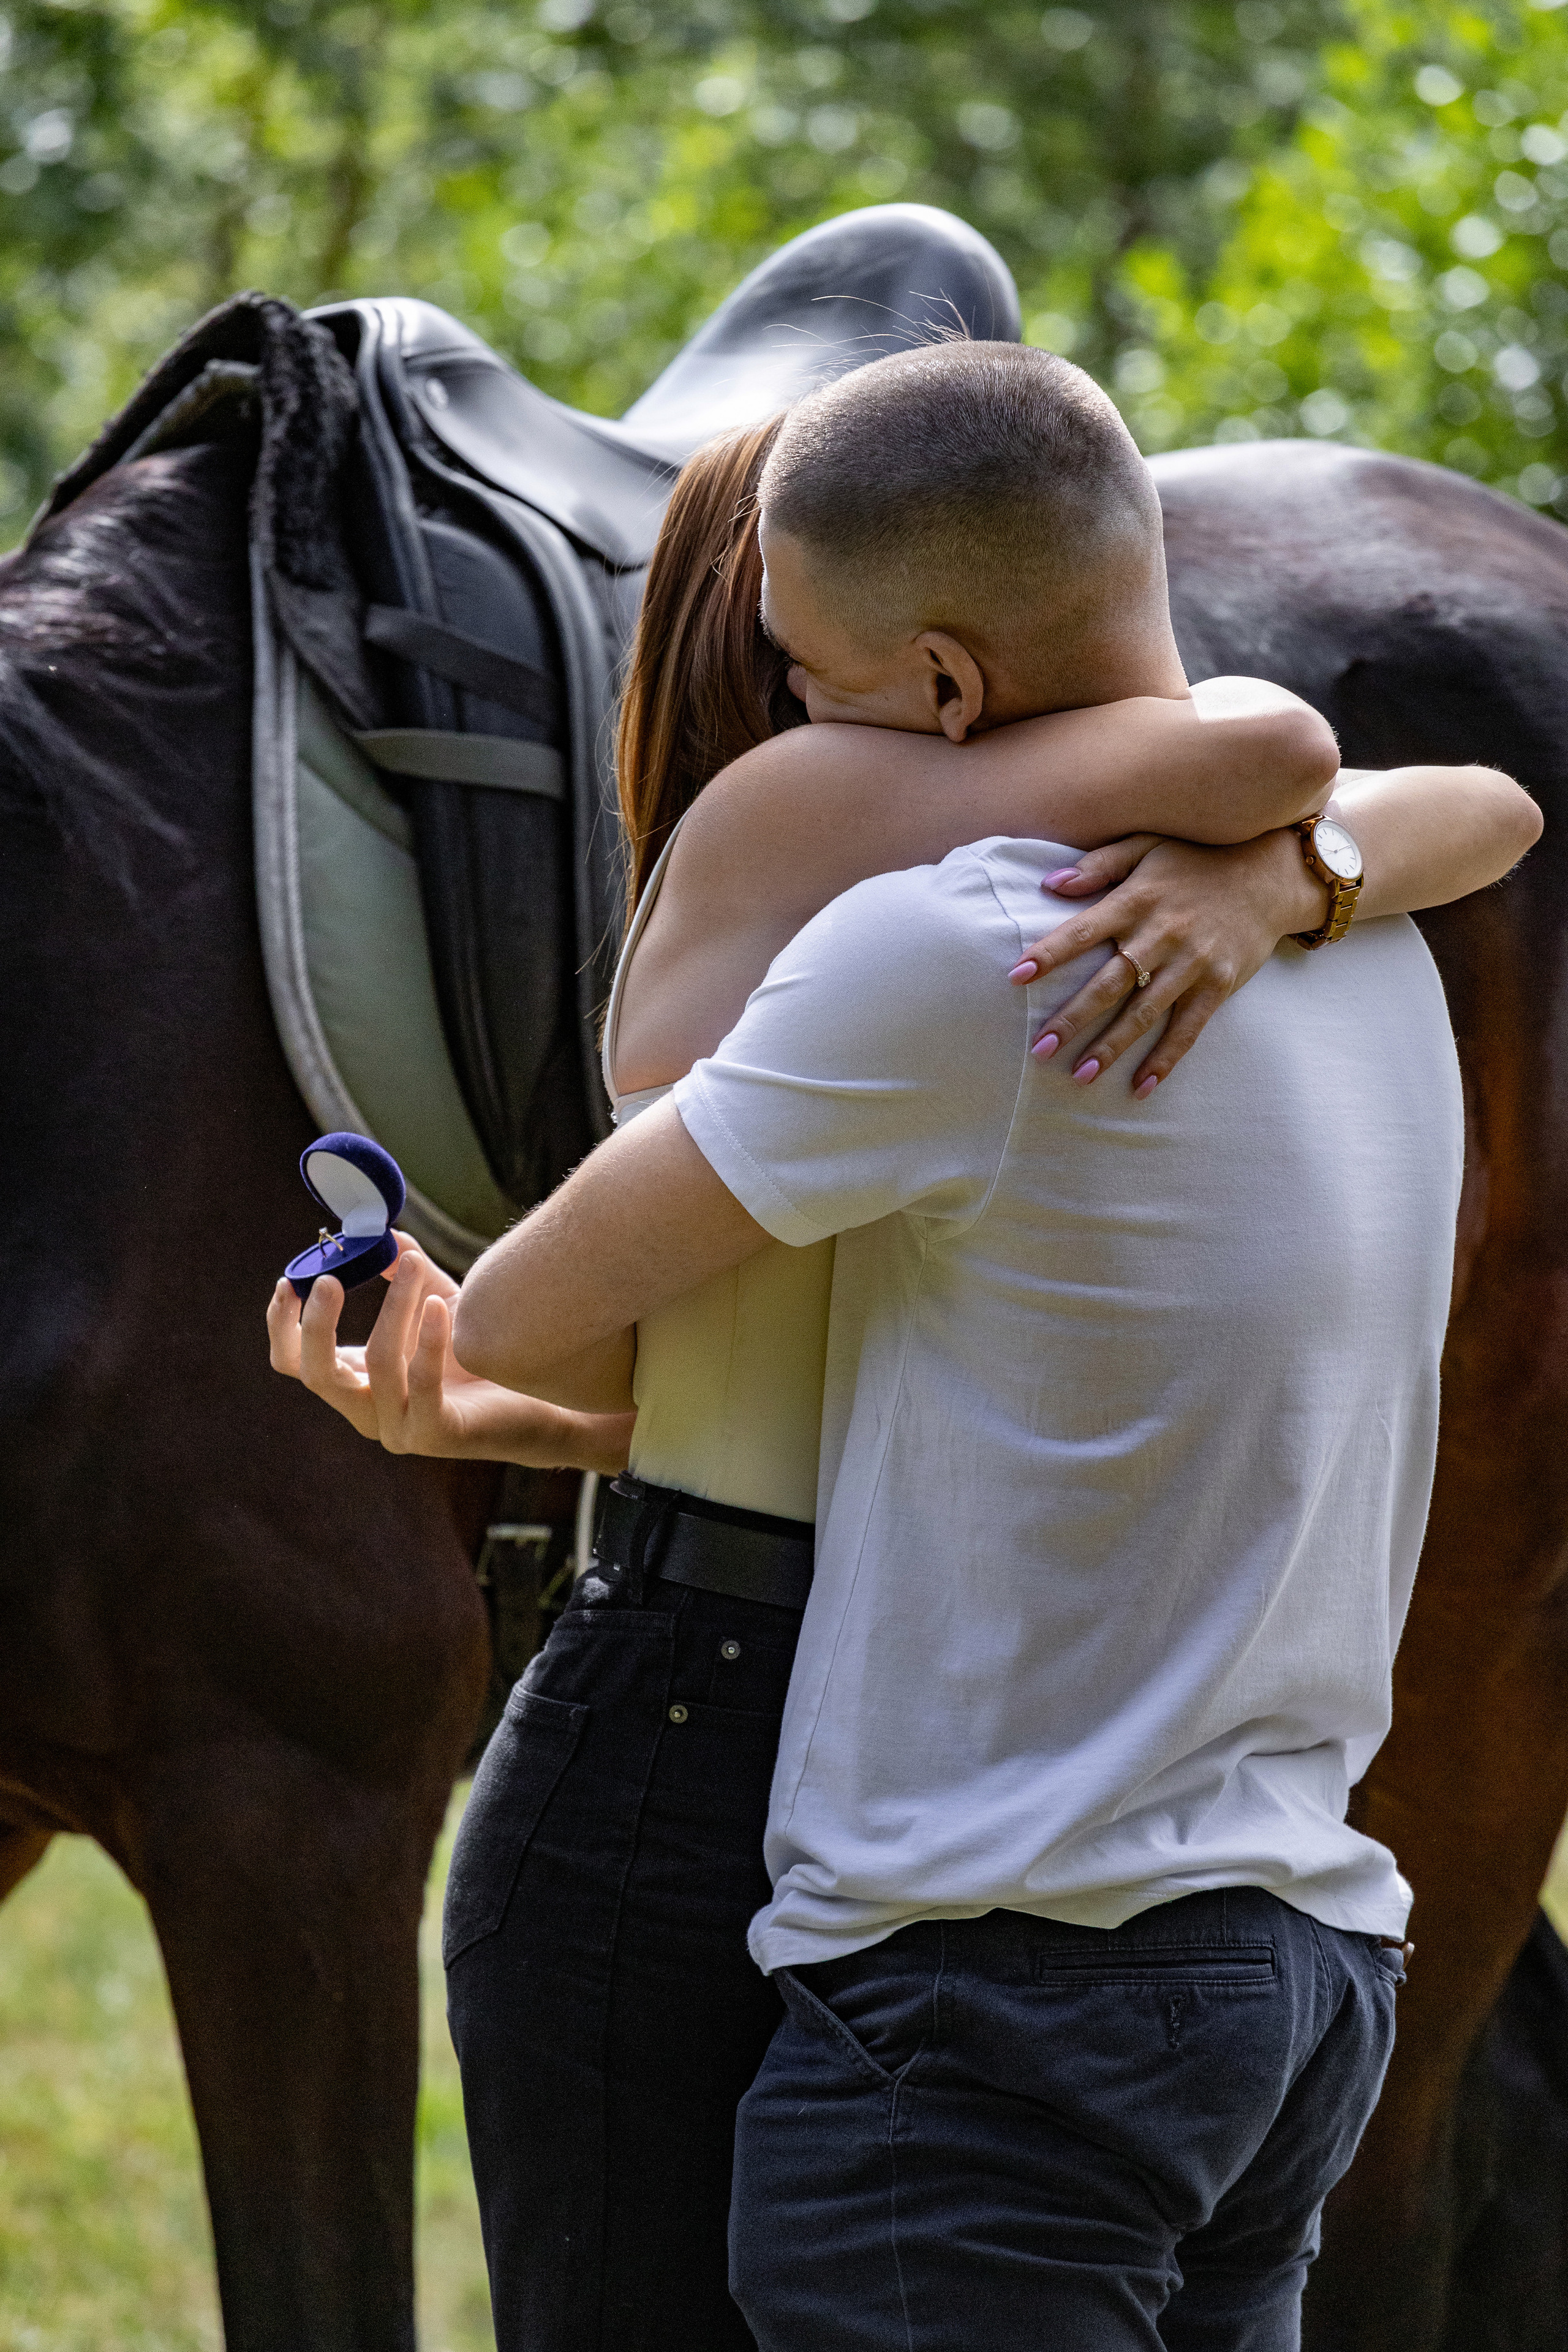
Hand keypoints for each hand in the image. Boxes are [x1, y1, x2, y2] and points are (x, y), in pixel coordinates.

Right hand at [267, 1234, 633, 1470]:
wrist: (538, 1403)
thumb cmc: (479, 1356)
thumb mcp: (438, 1304)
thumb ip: (408, 1274)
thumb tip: (386, 1233)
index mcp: (355, 1383)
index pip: (294, 1362)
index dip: (283, 1324)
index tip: (291, 1280)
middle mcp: (367, 1411)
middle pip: (317, 1373)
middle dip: (318, 1324)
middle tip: (331, 1278)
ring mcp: (399, 1429)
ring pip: (377, 1365)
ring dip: (395, 1307)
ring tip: (417, 1264)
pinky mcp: (437, 1435)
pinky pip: (422, 1383)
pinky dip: (428, 1341)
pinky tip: (442, 1306)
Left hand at [1008, 830, 1326, 1095]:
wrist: (1267, 876)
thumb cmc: (1196, 860)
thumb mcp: (1148, 846)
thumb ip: (1099, 864)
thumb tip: (1049, 884)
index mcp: (1136, 900)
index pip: (1083, 930)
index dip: (1050, 953)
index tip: (1015, 976)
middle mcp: (1161, 934)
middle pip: (1109, 982)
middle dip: (1073, 1017)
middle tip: (1040, 1049)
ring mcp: (1191, 963)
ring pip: (1144, 1012)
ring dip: (1111, 1046)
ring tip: (1079, 1075)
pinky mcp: (1217, 985)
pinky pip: (1188, 1029)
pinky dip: (1165, 1059)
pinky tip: (1141, 1086)